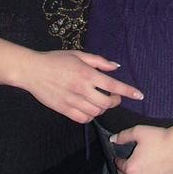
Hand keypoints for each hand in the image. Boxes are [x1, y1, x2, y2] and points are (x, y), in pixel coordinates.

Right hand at [22, 50, 143, 124]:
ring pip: (96, 112)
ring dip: (102, 108)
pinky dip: (90, 115)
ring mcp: (72, 101)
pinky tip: (88, 107)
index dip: (128, 91)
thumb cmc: (56, 60)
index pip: (113, 85)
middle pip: (106, 103)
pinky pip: (83, 118)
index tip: (139, 96)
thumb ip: (99, 61)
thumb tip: (115, 67)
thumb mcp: (78, 55)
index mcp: (86, 74)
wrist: (33, 71)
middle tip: (113, 96)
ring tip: (99, 100)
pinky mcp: (64, 110)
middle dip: (115, 101)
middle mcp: (81, 89)